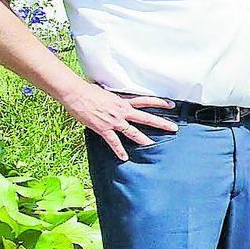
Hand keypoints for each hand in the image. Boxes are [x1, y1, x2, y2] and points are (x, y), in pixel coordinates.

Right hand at [60, 84, 176, 161]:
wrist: (76, 93)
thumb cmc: (88, 90)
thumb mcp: (107, 92)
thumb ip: (115, 98)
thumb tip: (117, 98)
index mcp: (124, 101)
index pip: (146, 101)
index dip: (160, 103)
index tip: (172, 105)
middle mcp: (122, 111)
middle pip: (146, 118)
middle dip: (161, 123)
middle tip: (174, 128)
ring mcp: (114, 120)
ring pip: (133, 132)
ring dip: (144, 139)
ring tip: (153, 145)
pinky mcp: (103, 128)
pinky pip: (114, 141)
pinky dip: (119, 150)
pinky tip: (124, 157)